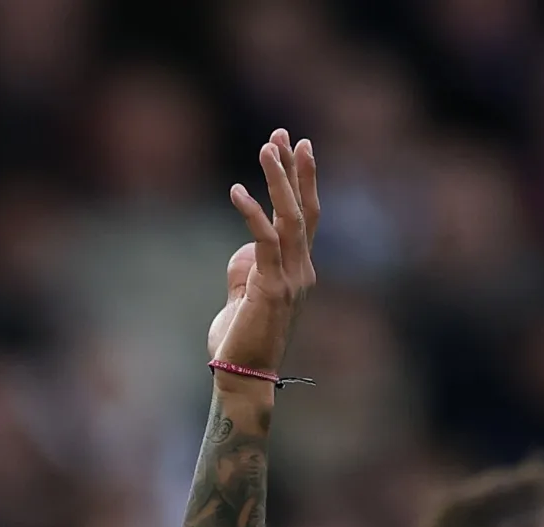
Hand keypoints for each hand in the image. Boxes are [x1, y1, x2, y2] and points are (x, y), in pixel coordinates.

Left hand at [206, 129, 318, 385]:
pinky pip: (265, 240)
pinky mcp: (271, 287)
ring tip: (268, 146)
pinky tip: (238, 190)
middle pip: (304, 209)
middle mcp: (304, 270)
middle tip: (284, 133)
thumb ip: (246, 272)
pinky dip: (252, 212)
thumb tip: (245, 250)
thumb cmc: (239, 342)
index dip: (302, 181)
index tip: (295, 147)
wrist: (243, 377)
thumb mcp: (242, 299)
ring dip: (279, 180)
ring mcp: (292, 278)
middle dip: (295, 169)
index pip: (305, 217)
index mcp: (299, 271)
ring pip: (290, 218)